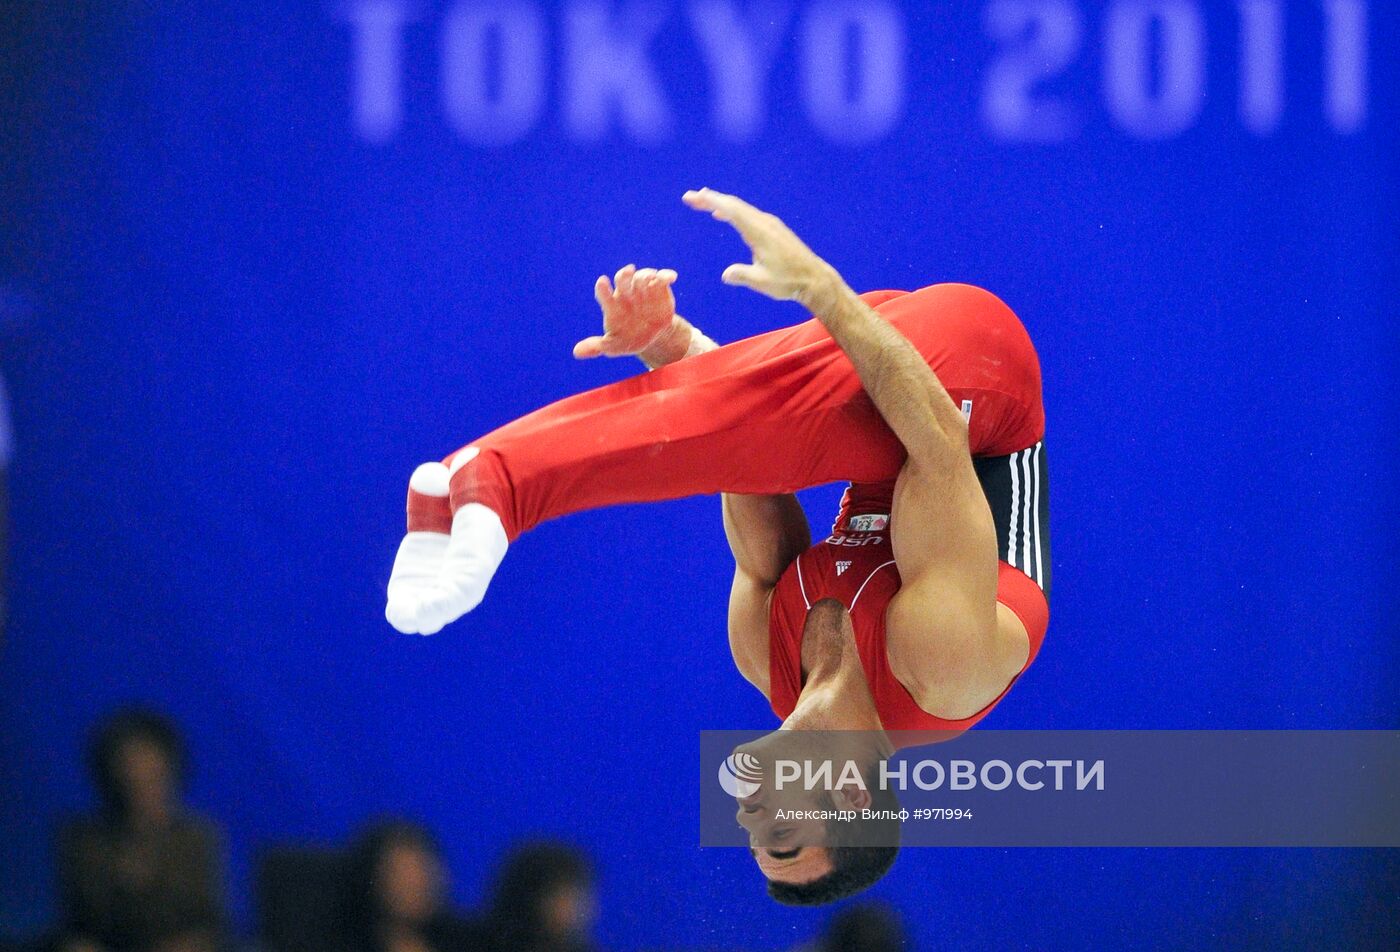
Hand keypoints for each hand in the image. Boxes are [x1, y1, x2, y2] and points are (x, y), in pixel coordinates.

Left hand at [574, 263, 678, 358]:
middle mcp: (626, 292)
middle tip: (627, 272)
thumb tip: (576, 352)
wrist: (652, 336)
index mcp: (612, 304)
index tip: (602, 282)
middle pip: (623, 279)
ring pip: (642, 277)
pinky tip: (671, 277)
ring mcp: (642, 289)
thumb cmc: (628, 338)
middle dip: (624, 275)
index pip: (604, 292)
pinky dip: (666, 276)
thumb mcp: (613, 345)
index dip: (603, 288)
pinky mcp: (658, 288)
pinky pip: (662, 278)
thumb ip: (597, 346)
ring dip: (645, 276)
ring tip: (650, 280)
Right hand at [682, 188, 841, 310]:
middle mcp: (764, 222)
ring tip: (704, 201)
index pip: (731, 210)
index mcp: (759, 232)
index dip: (711, 202)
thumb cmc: (788, 281)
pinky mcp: (773, 229)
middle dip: (711, 199)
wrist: (813, 278)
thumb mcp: (762, 282)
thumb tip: (726, 274)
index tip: (693, 197)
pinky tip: (725, 216)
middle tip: (691, 197)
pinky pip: (748, 214)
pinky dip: (733, 211)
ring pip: (742, 208)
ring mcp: (770, 224)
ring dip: (722, 204)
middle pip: (734, 205)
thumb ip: (742, 276)